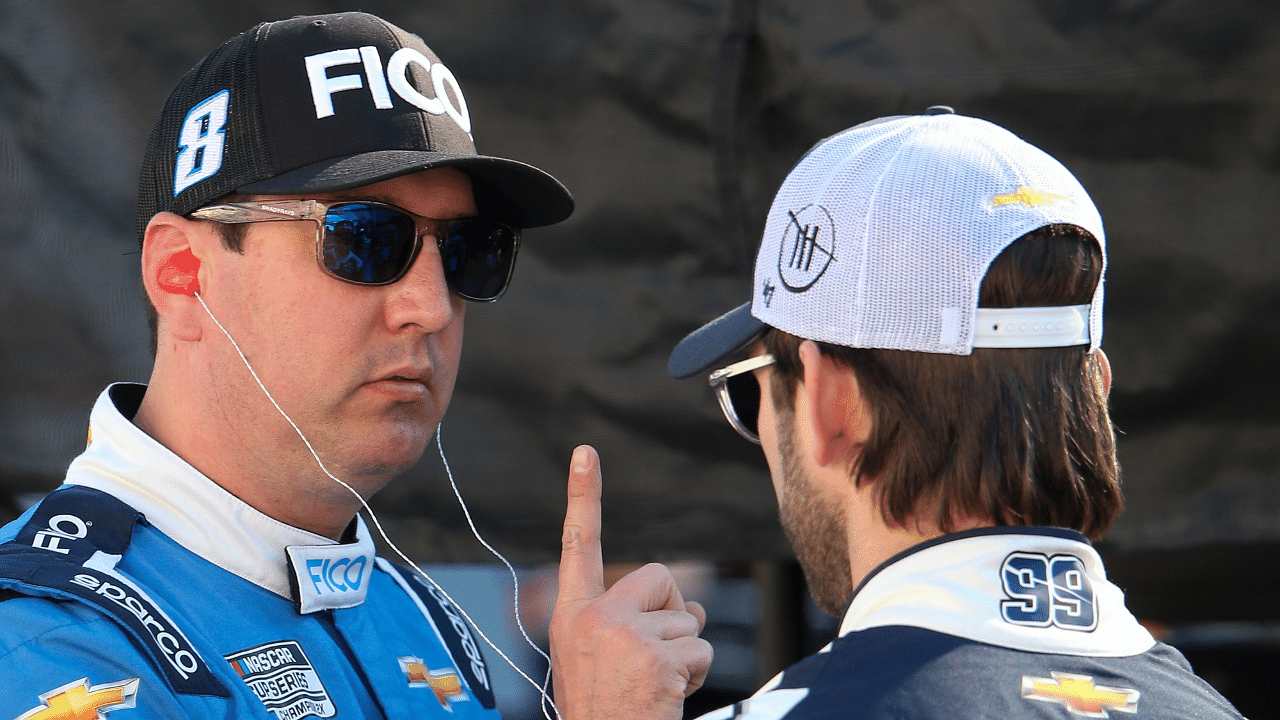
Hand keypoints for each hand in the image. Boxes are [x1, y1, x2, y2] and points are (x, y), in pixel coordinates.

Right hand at [550, 445, 712, 719]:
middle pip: (657, 577)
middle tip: (653, 659)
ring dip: (683, 654)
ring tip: (653, 688)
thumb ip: (627, 623)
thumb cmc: (605, 711)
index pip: (578, 545)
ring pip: (684, 619)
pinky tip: (666, 697)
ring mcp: (622, 635)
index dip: (582, 496)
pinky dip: (695, 674)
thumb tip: (688, 611)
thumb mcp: (596, 658)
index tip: (585, 452)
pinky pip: (699, 648)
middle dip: (671, 612)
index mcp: (571, 615)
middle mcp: (592, 617)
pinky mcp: (653, 657)